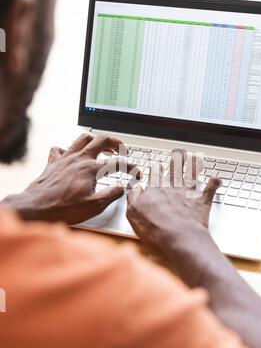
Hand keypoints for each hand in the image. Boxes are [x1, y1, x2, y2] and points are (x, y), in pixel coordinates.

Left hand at [3, 134, 139, 223]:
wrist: (36, 208)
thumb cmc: (63, 209)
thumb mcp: (94, 206)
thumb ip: (112, 194)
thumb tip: (122, 187)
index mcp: (90, 168)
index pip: (117, 163)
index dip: (131, 167)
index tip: (136, 173)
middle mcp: (78, 159)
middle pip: (101, 140)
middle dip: (116, 142)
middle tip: (123, 150)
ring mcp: (65, 158)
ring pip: (82, 138)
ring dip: (95, 140)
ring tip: (102, 148)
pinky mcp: (53, 163)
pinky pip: (60, 148)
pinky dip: (67, 149)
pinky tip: (71, 156)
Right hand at [127, 149, 220, 250]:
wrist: (179, 238)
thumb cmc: (156, 228)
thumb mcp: (133, 213)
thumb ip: (134, 198)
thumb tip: (135, 189)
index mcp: (156, 187)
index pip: (155, 171)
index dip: (156, 167)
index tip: (156, 166)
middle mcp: (173, 186)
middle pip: (176, 165)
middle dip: (177, 156)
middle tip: (178, 152)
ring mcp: (189, 192)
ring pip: (193, 171)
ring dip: (195, 163)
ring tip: (195, 157)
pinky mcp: (202, 201)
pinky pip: (211, 188)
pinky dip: (215, 182)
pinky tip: (217, 179)